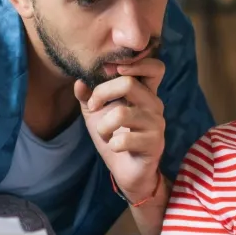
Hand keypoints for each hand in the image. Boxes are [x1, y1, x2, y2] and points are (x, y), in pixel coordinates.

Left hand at [74, 58, 166, 204]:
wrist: (127, 171)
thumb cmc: (115, 137)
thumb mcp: (96, 114)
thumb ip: (88, 96)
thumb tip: (79, 81)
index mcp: (145, 93)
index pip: (154, 67)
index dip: (135, 63)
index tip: (110, 71)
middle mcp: (154, 104)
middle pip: (128, 83)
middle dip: (102, 93)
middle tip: (93, 106)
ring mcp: (156, 124)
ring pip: (121, 113)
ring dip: (103, 126)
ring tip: (104, 134)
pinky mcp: (154, 144)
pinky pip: (123, 139)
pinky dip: (111, 144)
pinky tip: (115, 148)